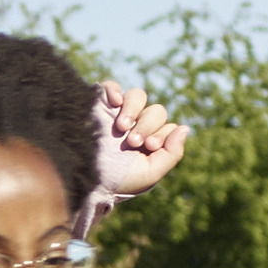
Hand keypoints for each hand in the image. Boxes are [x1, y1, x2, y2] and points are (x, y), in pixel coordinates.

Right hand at [90, 85, 185, 204]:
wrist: (82, 178)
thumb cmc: (115, 181)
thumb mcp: (149, 173)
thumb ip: (172, 153)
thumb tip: (185, 128)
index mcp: (148, 142)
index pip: (167, 127)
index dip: (161, 134)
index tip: (148, 146)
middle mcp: (135, 126)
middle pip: (156, 111)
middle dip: (147, 125)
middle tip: (133, 141)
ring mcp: (116, 114)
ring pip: (138, 96)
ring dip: (134, 109)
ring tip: (121, 127)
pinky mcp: (98, 105)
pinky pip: (110, 86)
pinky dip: (114, 90)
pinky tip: (114, 102)